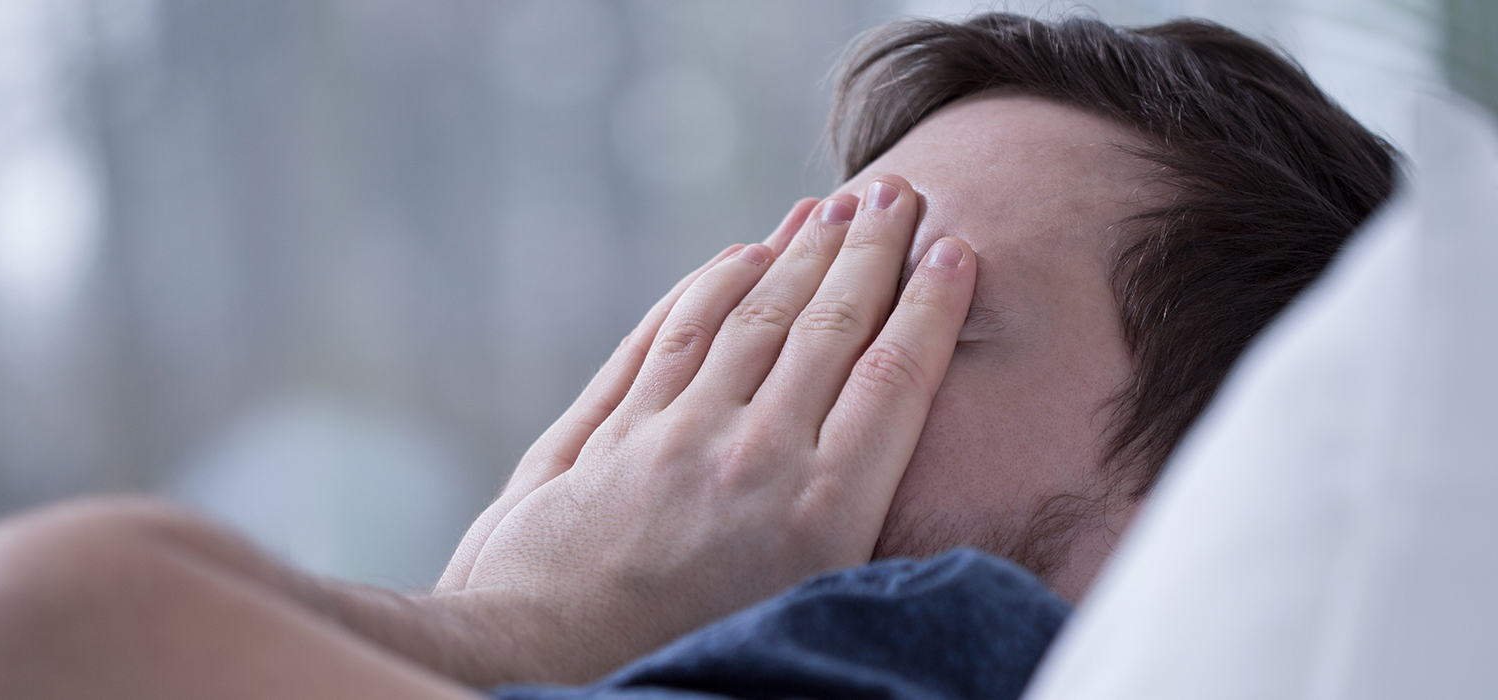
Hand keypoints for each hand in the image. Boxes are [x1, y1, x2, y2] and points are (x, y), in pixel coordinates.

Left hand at [443, 176, 977, 681]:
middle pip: (825, 327)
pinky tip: (738, 255)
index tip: (954, 253)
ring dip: (795, 252)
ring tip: (829, 206)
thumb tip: (892, 455)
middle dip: (868, 252)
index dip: (928, 308)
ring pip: (749, 317)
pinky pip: (671, 335)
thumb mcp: (801, 609)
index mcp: (820, 514)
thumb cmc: (683, 661)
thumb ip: (846, 524)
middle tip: (898, 194)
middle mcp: (753, 459)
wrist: (543, 666)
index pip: (891, 379)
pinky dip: (709, 286)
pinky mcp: (615, 433)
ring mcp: (677, 437)